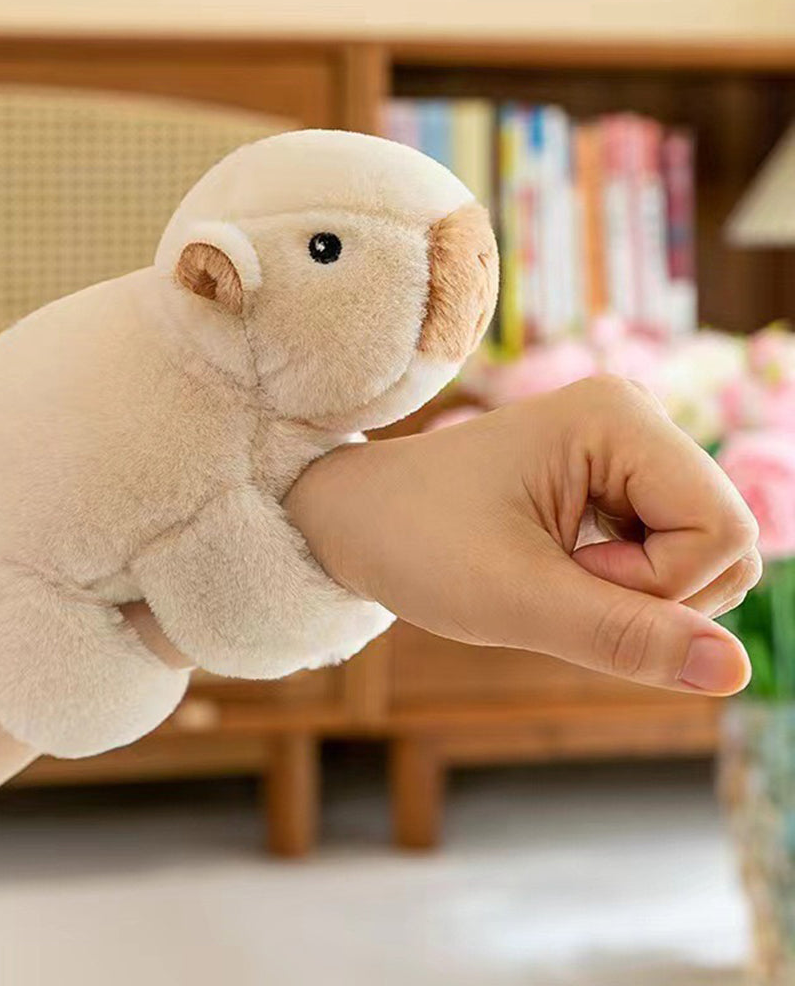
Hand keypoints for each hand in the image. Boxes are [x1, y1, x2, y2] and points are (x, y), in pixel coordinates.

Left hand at [286, 376, 761, 694]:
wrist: (354, 518)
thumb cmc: (415, 542)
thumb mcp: (515, 600)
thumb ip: (626, 637)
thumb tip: (736, 671)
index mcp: (618, 418)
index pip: (722, 533)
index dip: (657, 587)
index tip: (564, 575)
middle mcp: (634, 421)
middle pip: (727, 544)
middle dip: (655, 594)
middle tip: (556, 579)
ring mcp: (626, 452)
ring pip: (705, 558)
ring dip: (639, 596)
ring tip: (552, 574)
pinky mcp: (613, 483)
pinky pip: (668, 556)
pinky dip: (624, 587)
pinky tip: (560, 570)